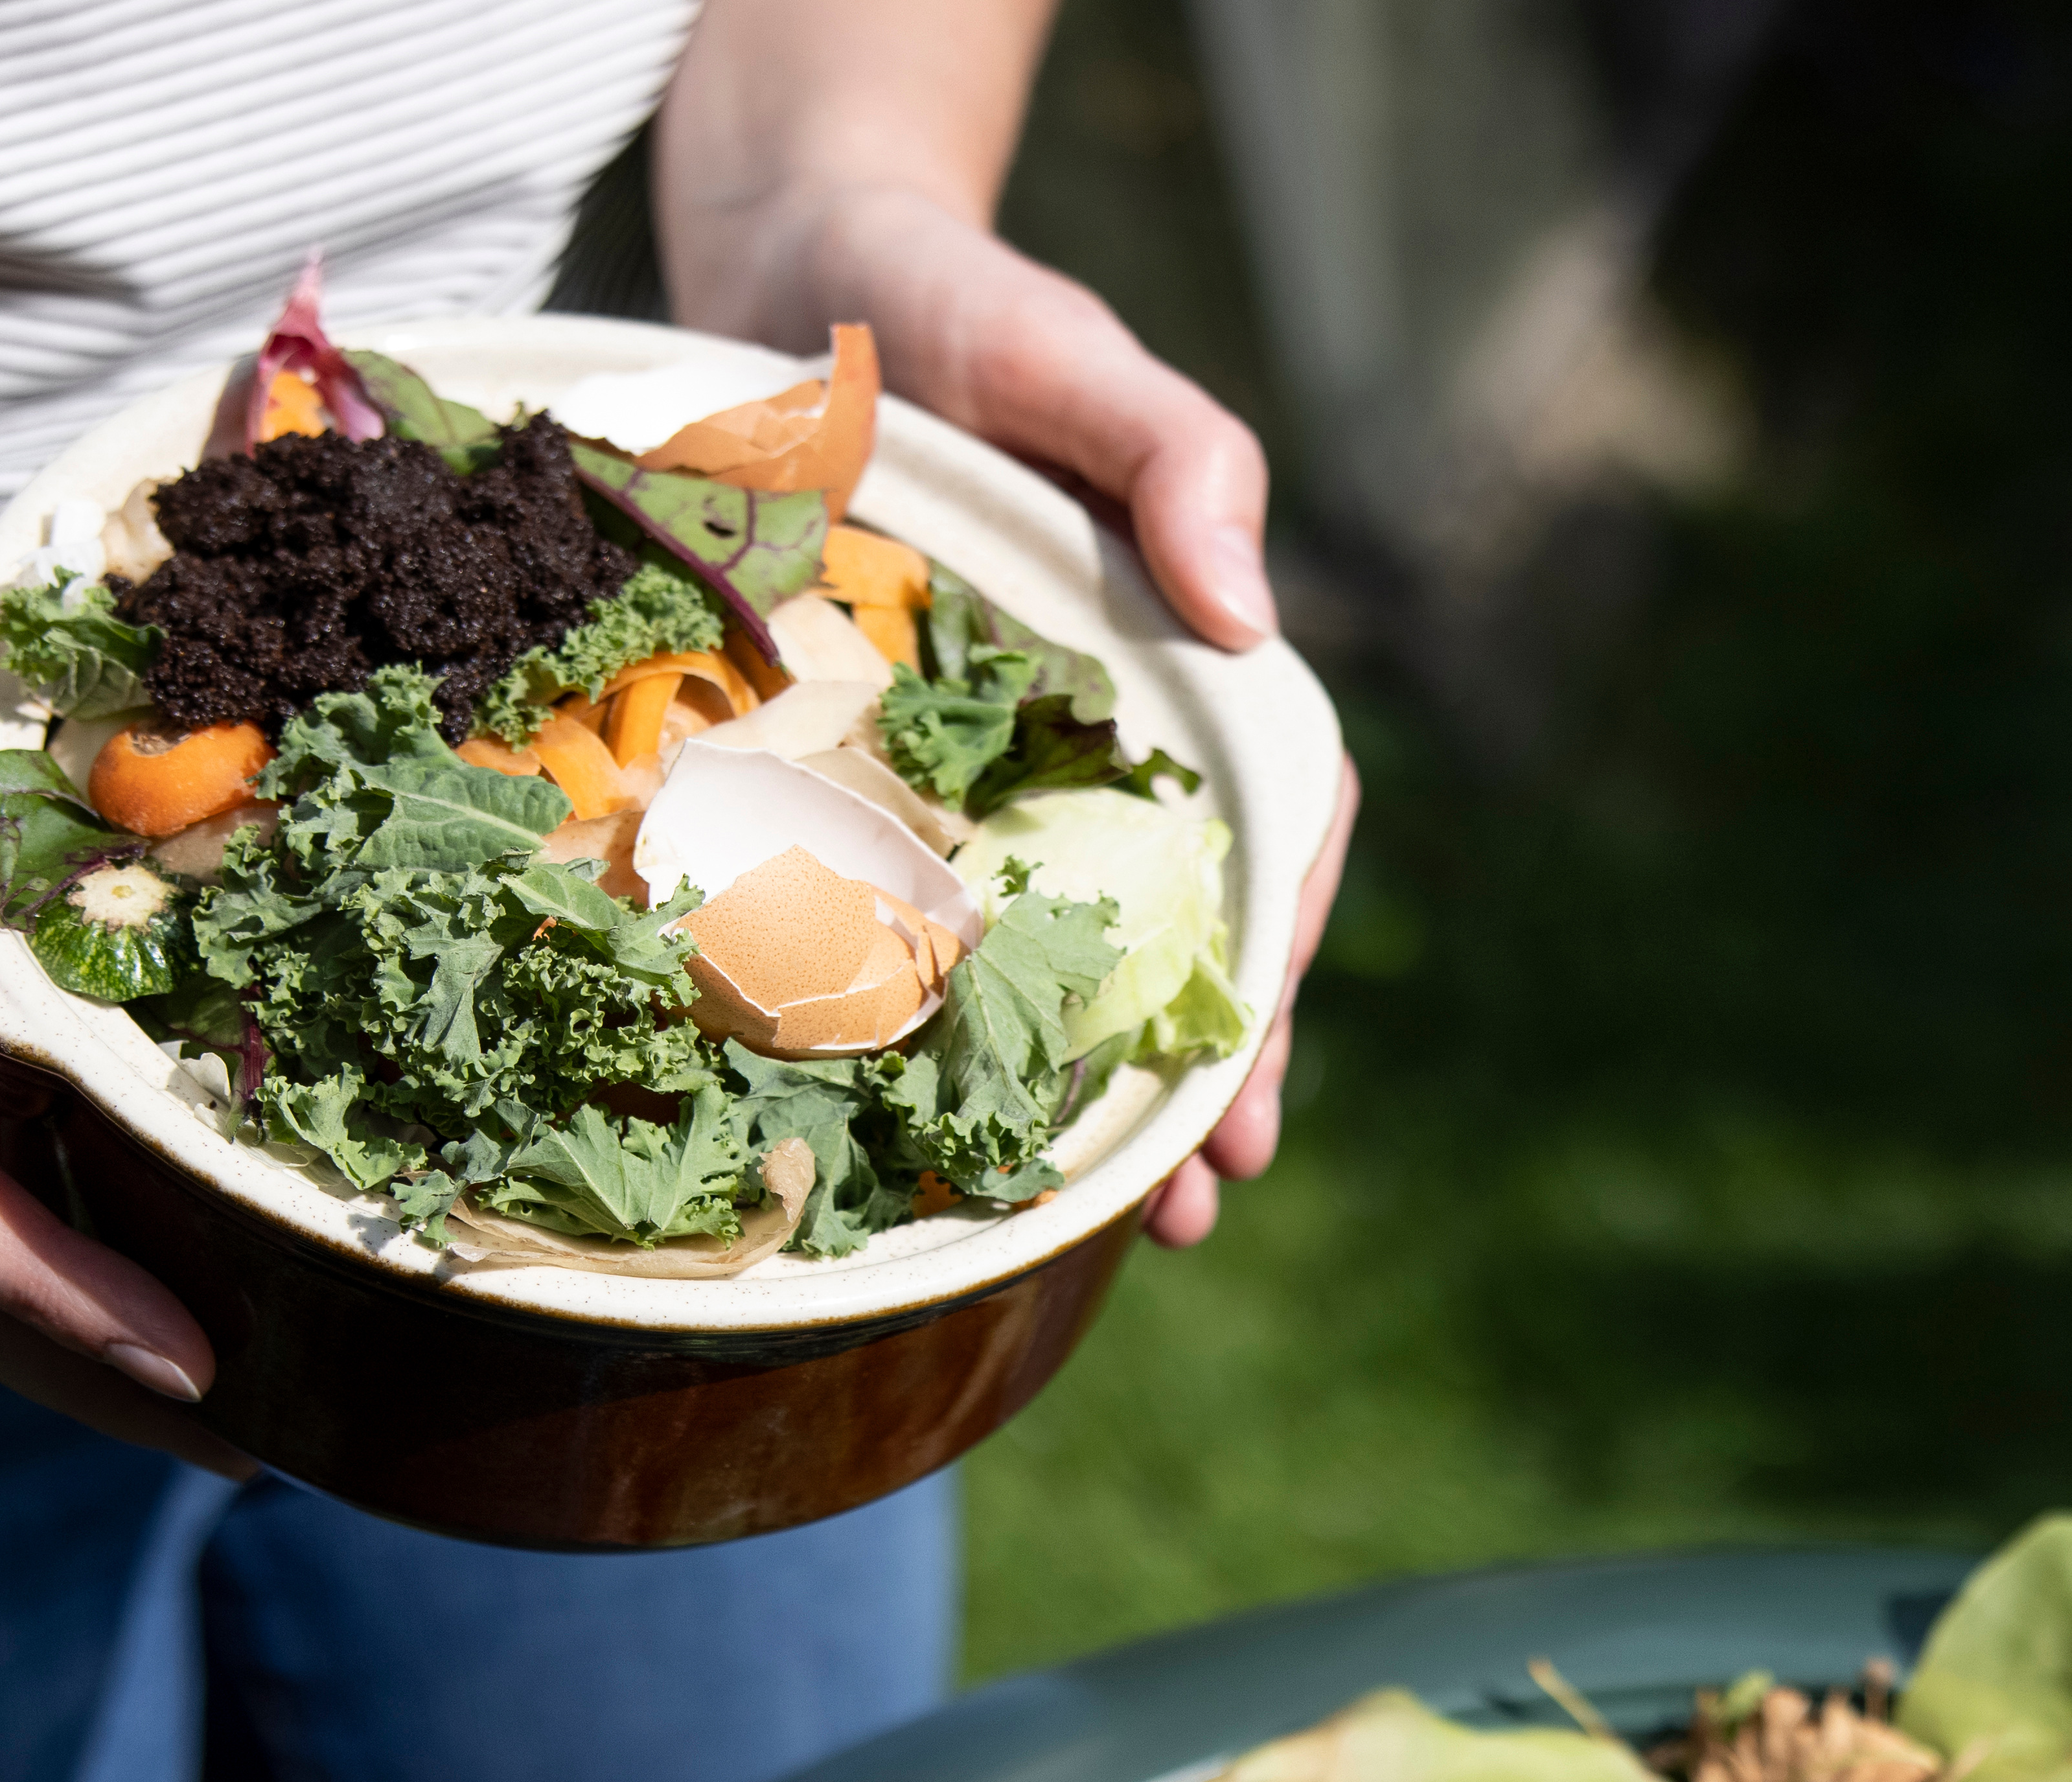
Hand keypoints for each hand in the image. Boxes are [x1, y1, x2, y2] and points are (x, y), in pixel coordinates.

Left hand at [663, 7, 1345, 1247]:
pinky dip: (926, 1020)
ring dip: (1084, 1086)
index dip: (1278, 956)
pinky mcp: (870, 767)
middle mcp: (1102, 733)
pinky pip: (912, 907)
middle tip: (1188, 1201)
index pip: (1277, 829)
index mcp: (1183, 661)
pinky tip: (915, 1124)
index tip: (1253, 1075)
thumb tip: (1250, 611)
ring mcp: (990, 763)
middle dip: (1197, 1072)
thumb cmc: (957, 305)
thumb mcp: (1072, 356)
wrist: (793, 268)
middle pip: (1185, 925)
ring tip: (1089, 1222)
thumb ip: (1178, 457)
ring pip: (1060, 946)